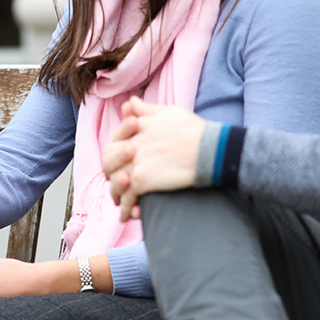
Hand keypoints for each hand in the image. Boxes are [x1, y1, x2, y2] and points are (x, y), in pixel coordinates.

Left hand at [102, 97, 204, 220]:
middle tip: (117, 186)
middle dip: (111, 174)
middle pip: (109, 161)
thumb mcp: (169, 112)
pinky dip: (127, 208)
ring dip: (117, 194)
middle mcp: (131, 144)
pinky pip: (127, 196)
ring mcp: (134, 162)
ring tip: (121, 204)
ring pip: (115, 181)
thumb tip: (129, 103)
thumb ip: (146, 110)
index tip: (119, 165)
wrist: (210, 149)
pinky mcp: (142, 180)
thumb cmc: (194, 130)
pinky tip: (130, 216)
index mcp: (136, 128)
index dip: (115, 156)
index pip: (115, 143)